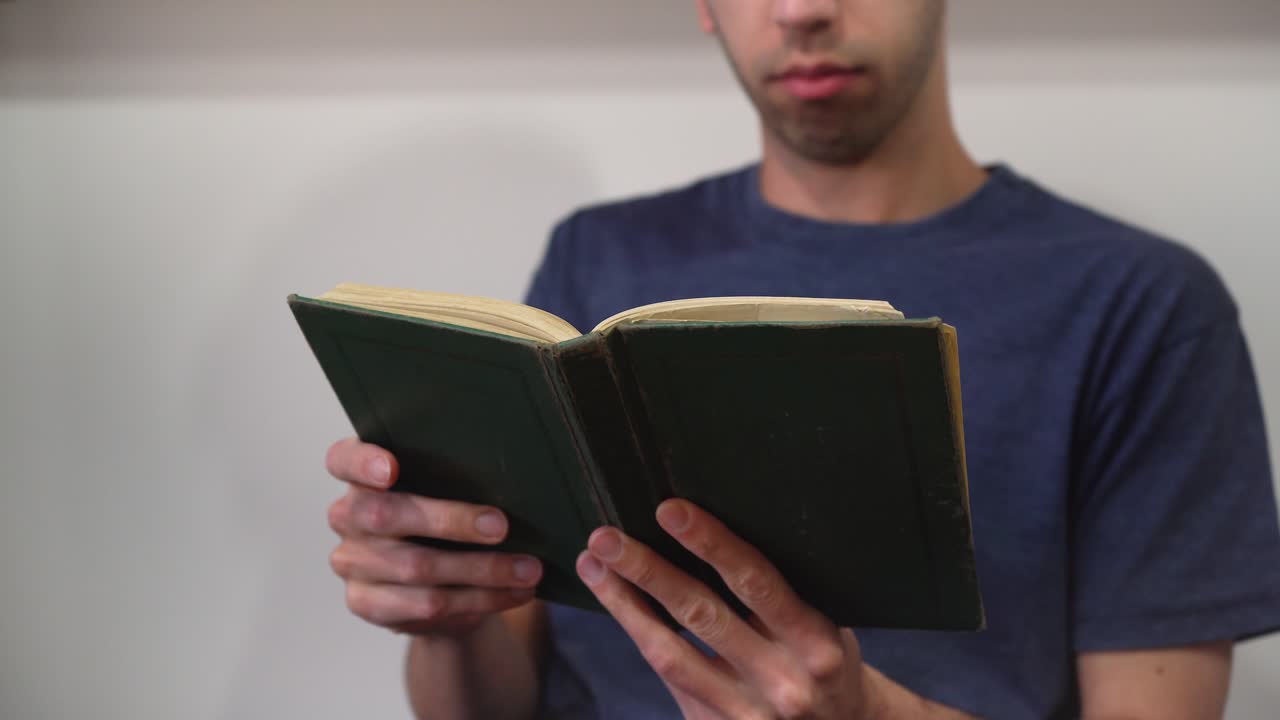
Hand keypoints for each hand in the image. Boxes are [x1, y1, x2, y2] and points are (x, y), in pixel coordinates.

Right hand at [324, 437, 542, 636]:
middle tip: (500, 526)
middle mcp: (348, 516)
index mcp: (361, 476)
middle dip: (450, 520)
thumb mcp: (444, 492)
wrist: (432, 585)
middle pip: (386, 515)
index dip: (363, 462)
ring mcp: (352, 562)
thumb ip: (453, 478)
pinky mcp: (366, 603)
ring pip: (417, 567)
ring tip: (528, 569)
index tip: (390, 468)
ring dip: (482, 570)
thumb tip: (511, 477)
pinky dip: (480, 599)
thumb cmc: (443, 520)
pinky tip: (513, 592)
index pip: (344, 459)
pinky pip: (427, 604)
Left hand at [576, 499, 879, 719]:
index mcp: (814, 642)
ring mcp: (746, 712)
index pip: (755, 583)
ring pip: (670, 652)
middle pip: (701, 615)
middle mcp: (781, 680)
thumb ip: (782, 593)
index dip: (710, 543)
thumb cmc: (824, 661)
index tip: (670, 510)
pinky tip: (616, 603)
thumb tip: (713, 527)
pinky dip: (639, 635)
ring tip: (594, 564)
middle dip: (648, 570)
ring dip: (625, 604)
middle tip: (606, 536)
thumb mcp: (826, 625)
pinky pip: (668, 677)